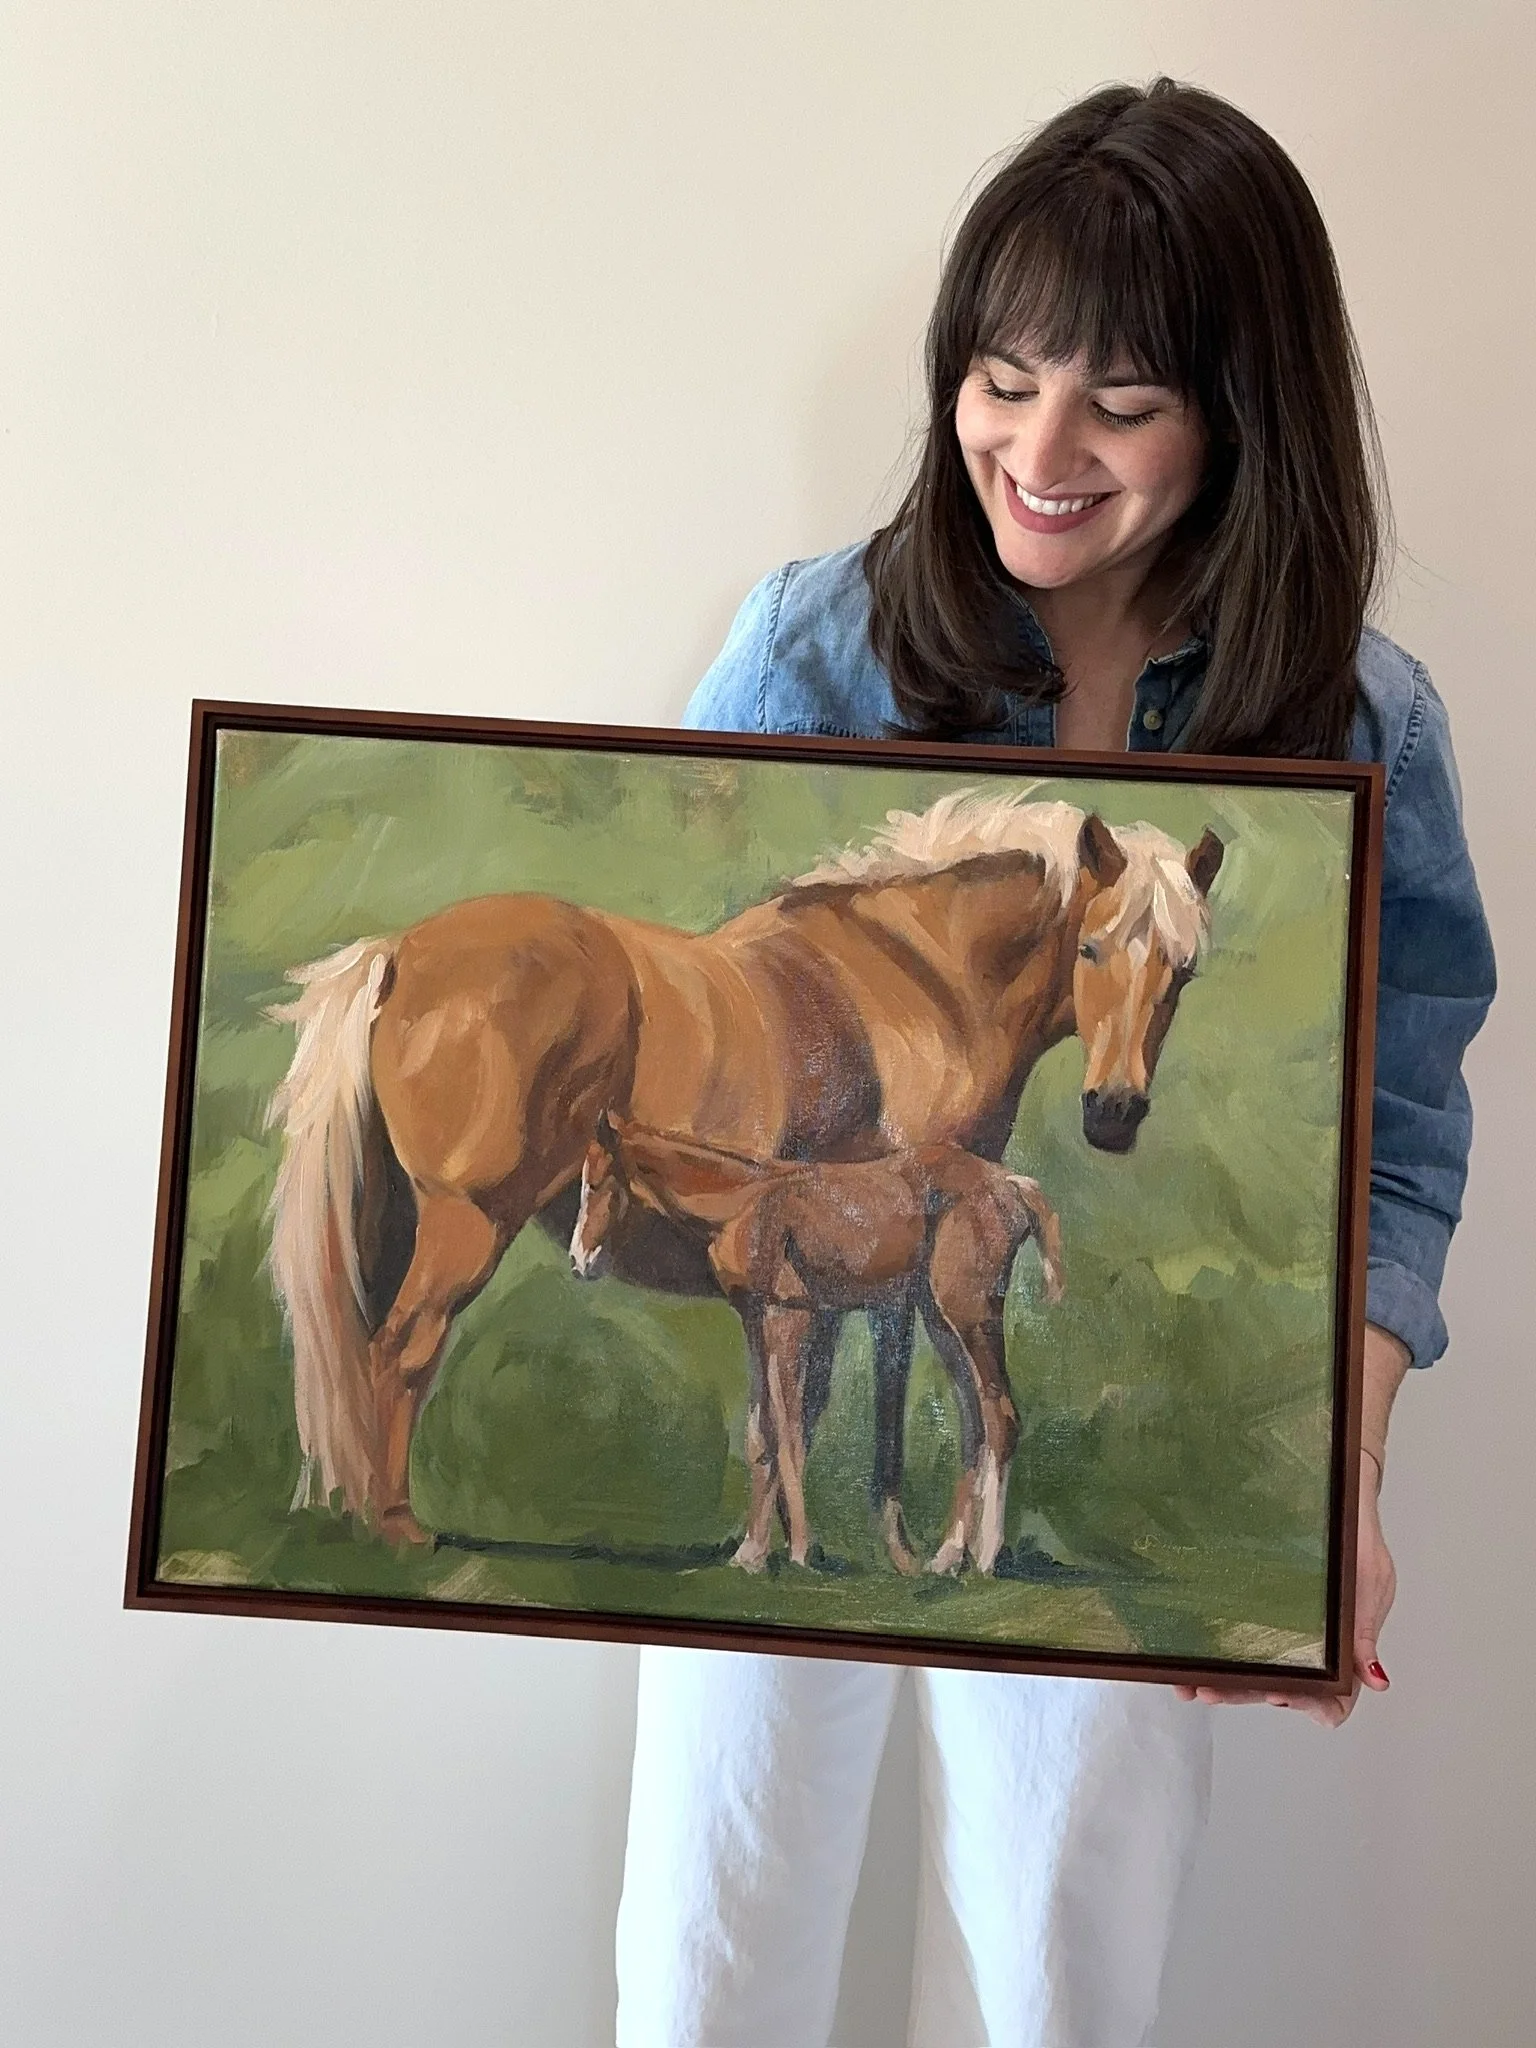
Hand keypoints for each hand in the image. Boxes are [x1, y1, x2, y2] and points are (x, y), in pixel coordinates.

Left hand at [1173, 1323, 1407, 1725]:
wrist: (1332, 1474)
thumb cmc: (1356, 1523)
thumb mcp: (1370, 1572)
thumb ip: (1365, 1622)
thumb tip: (1374, 1678)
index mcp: (1345, 1640)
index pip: (1330, 1699)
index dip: (1302, 1703)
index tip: (1275, 1694)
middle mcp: (1309, 1639)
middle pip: (1278, 1690)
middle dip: (1241, 1694)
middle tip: (1206, 1689)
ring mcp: (1279, 1622)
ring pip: (1252, 1670)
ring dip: (1222, 1682)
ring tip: (1187, 1681)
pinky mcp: (1254, 1601)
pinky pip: (1233, 1636)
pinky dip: (1211, 1650)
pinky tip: (1184, 1649)